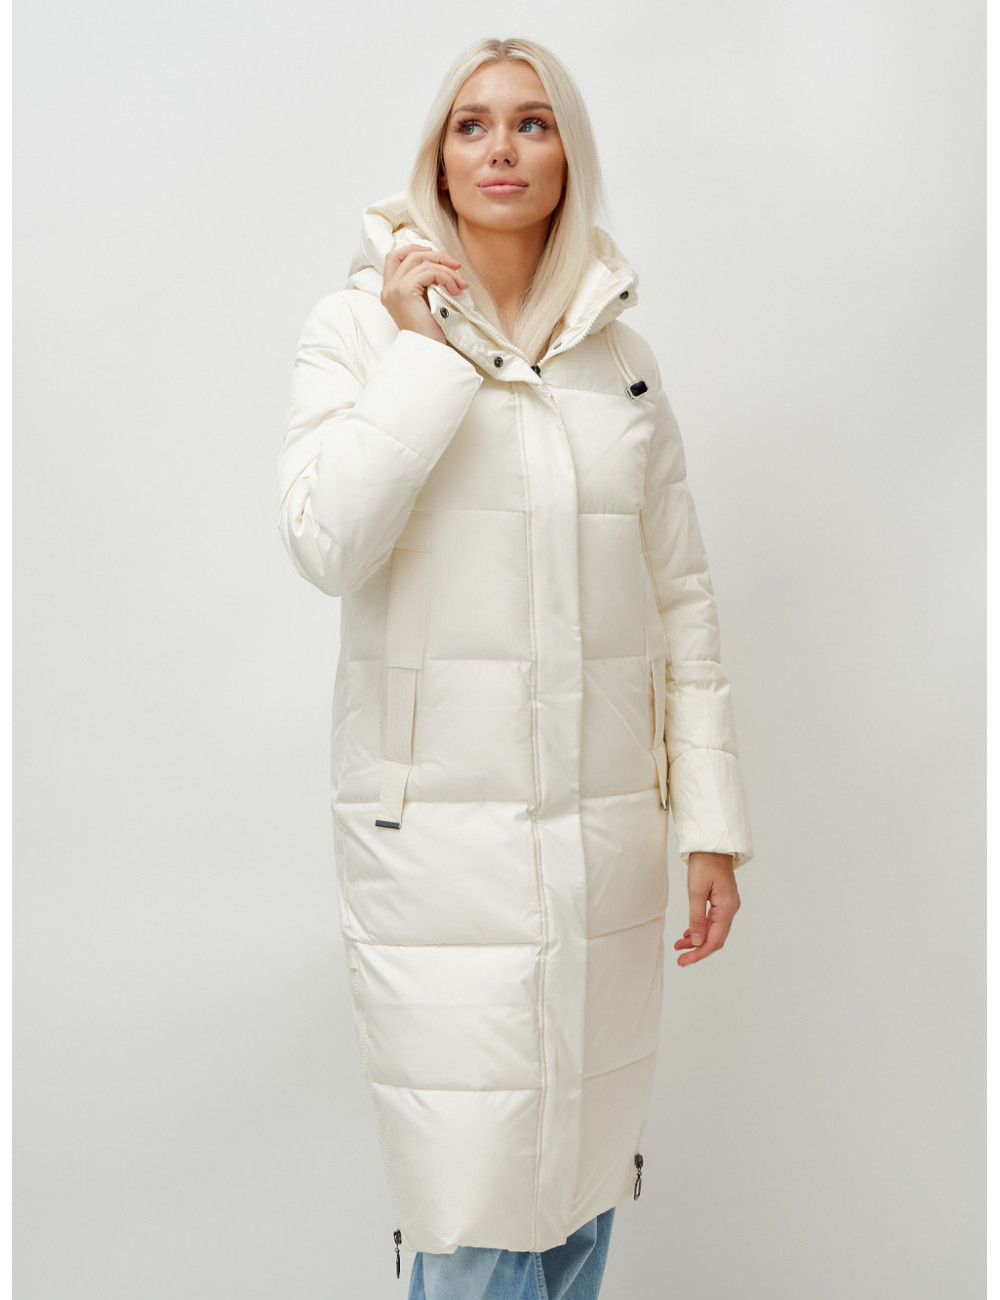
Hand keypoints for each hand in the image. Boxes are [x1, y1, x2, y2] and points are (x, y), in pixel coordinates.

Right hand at [380, 244, 468, 343]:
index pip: (395, 256)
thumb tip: (443, 262)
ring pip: (421, 261)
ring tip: (460, 284)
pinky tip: (456, 290)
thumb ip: (426, 284)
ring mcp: (394, 289)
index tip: (436, 255)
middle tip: (456, 266)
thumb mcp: (427, 303)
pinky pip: (428, 272)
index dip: (415, 249)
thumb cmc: (432, 333)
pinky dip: (446, 277)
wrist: (430, 353)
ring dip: (446, 269)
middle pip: (409, 254)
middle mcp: (388, 289)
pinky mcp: (404, 292)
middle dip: (436, 256)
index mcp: (390, 291)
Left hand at [675, 852, 740, 966]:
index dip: (699, 953)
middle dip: (699, 950)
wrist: (712, 844)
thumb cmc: (705, 862)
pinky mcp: (722, 900)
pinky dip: (701, 929)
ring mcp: (728, 904)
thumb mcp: (696, 891)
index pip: (714, 940)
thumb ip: (697, 918)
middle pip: (716, 938)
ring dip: (698, 940)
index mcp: (727, 908)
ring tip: (680, 946)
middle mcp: (730, 909)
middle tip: (681, 959)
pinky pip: (713, 921)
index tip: (684, 961)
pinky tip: (690, 933)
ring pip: (714, 930)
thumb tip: (697, 941)